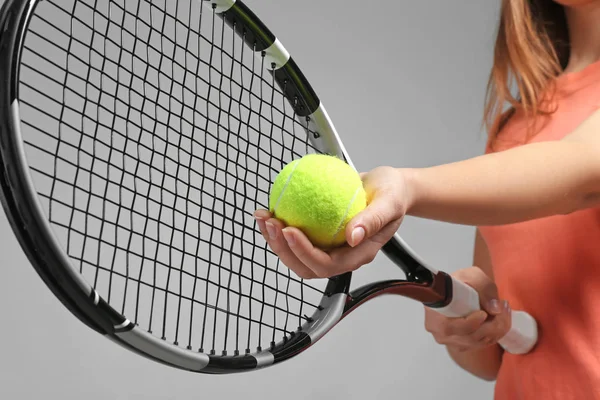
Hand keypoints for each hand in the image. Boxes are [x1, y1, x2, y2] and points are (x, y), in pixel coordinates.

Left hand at [254, 166, 409, 278]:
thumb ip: (373, 219)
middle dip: (283, 249)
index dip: (304, 252)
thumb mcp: (389, 202)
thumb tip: (352, 236)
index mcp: (357, 254)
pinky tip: (270, 207)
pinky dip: (280, 224)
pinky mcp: (320, 234)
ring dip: (275, 239)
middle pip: (305, 265)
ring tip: (264, 216)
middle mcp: (340, 254)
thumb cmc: (393, 193)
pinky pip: (296, 234)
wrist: (390, 186)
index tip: (289, 230)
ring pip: (296, 253)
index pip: (326, 264)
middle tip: (271, 223)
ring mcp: (329, 245)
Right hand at [424, 267, 510, 351]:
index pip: (451, 328)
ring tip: (505, 310)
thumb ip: (483, 288)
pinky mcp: (462, 345)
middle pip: (470, 338)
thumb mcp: (472, 275)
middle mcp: (440, 333)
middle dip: (493, 325)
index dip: (470, 323)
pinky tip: (499, 319)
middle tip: (504, 307)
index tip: (484, 313)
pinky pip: (481, 344)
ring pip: (478, 342)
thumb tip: (495, 309)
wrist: (456, 290)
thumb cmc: (461, 281)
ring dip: (497, 329)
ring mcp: (451, 342)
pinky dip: (494, 334)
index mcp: (435, 316)